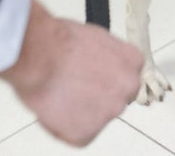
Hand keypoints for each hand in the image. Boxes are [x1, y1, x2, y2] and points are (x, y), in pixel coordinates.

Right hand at [0, 0, 142, 145]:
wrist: (41, 54)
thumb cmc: (59, 40)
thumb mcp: (95, 39)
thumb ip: (106, 58)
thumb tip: (97, 65)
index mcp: (133, 62)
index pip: (123, 79)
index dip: (101, 79)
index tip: (86, 76)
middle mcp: (129, 88)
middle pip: (113, 99)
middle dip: (94, 97)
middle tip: (70, 88)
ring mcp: (110, 112)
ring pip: (95, 118)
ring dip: (78, 111)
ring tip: (58, 94)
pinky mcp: (87, 132)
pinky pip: (76, 135)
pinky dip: (62, 127)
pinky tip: (52, 108)